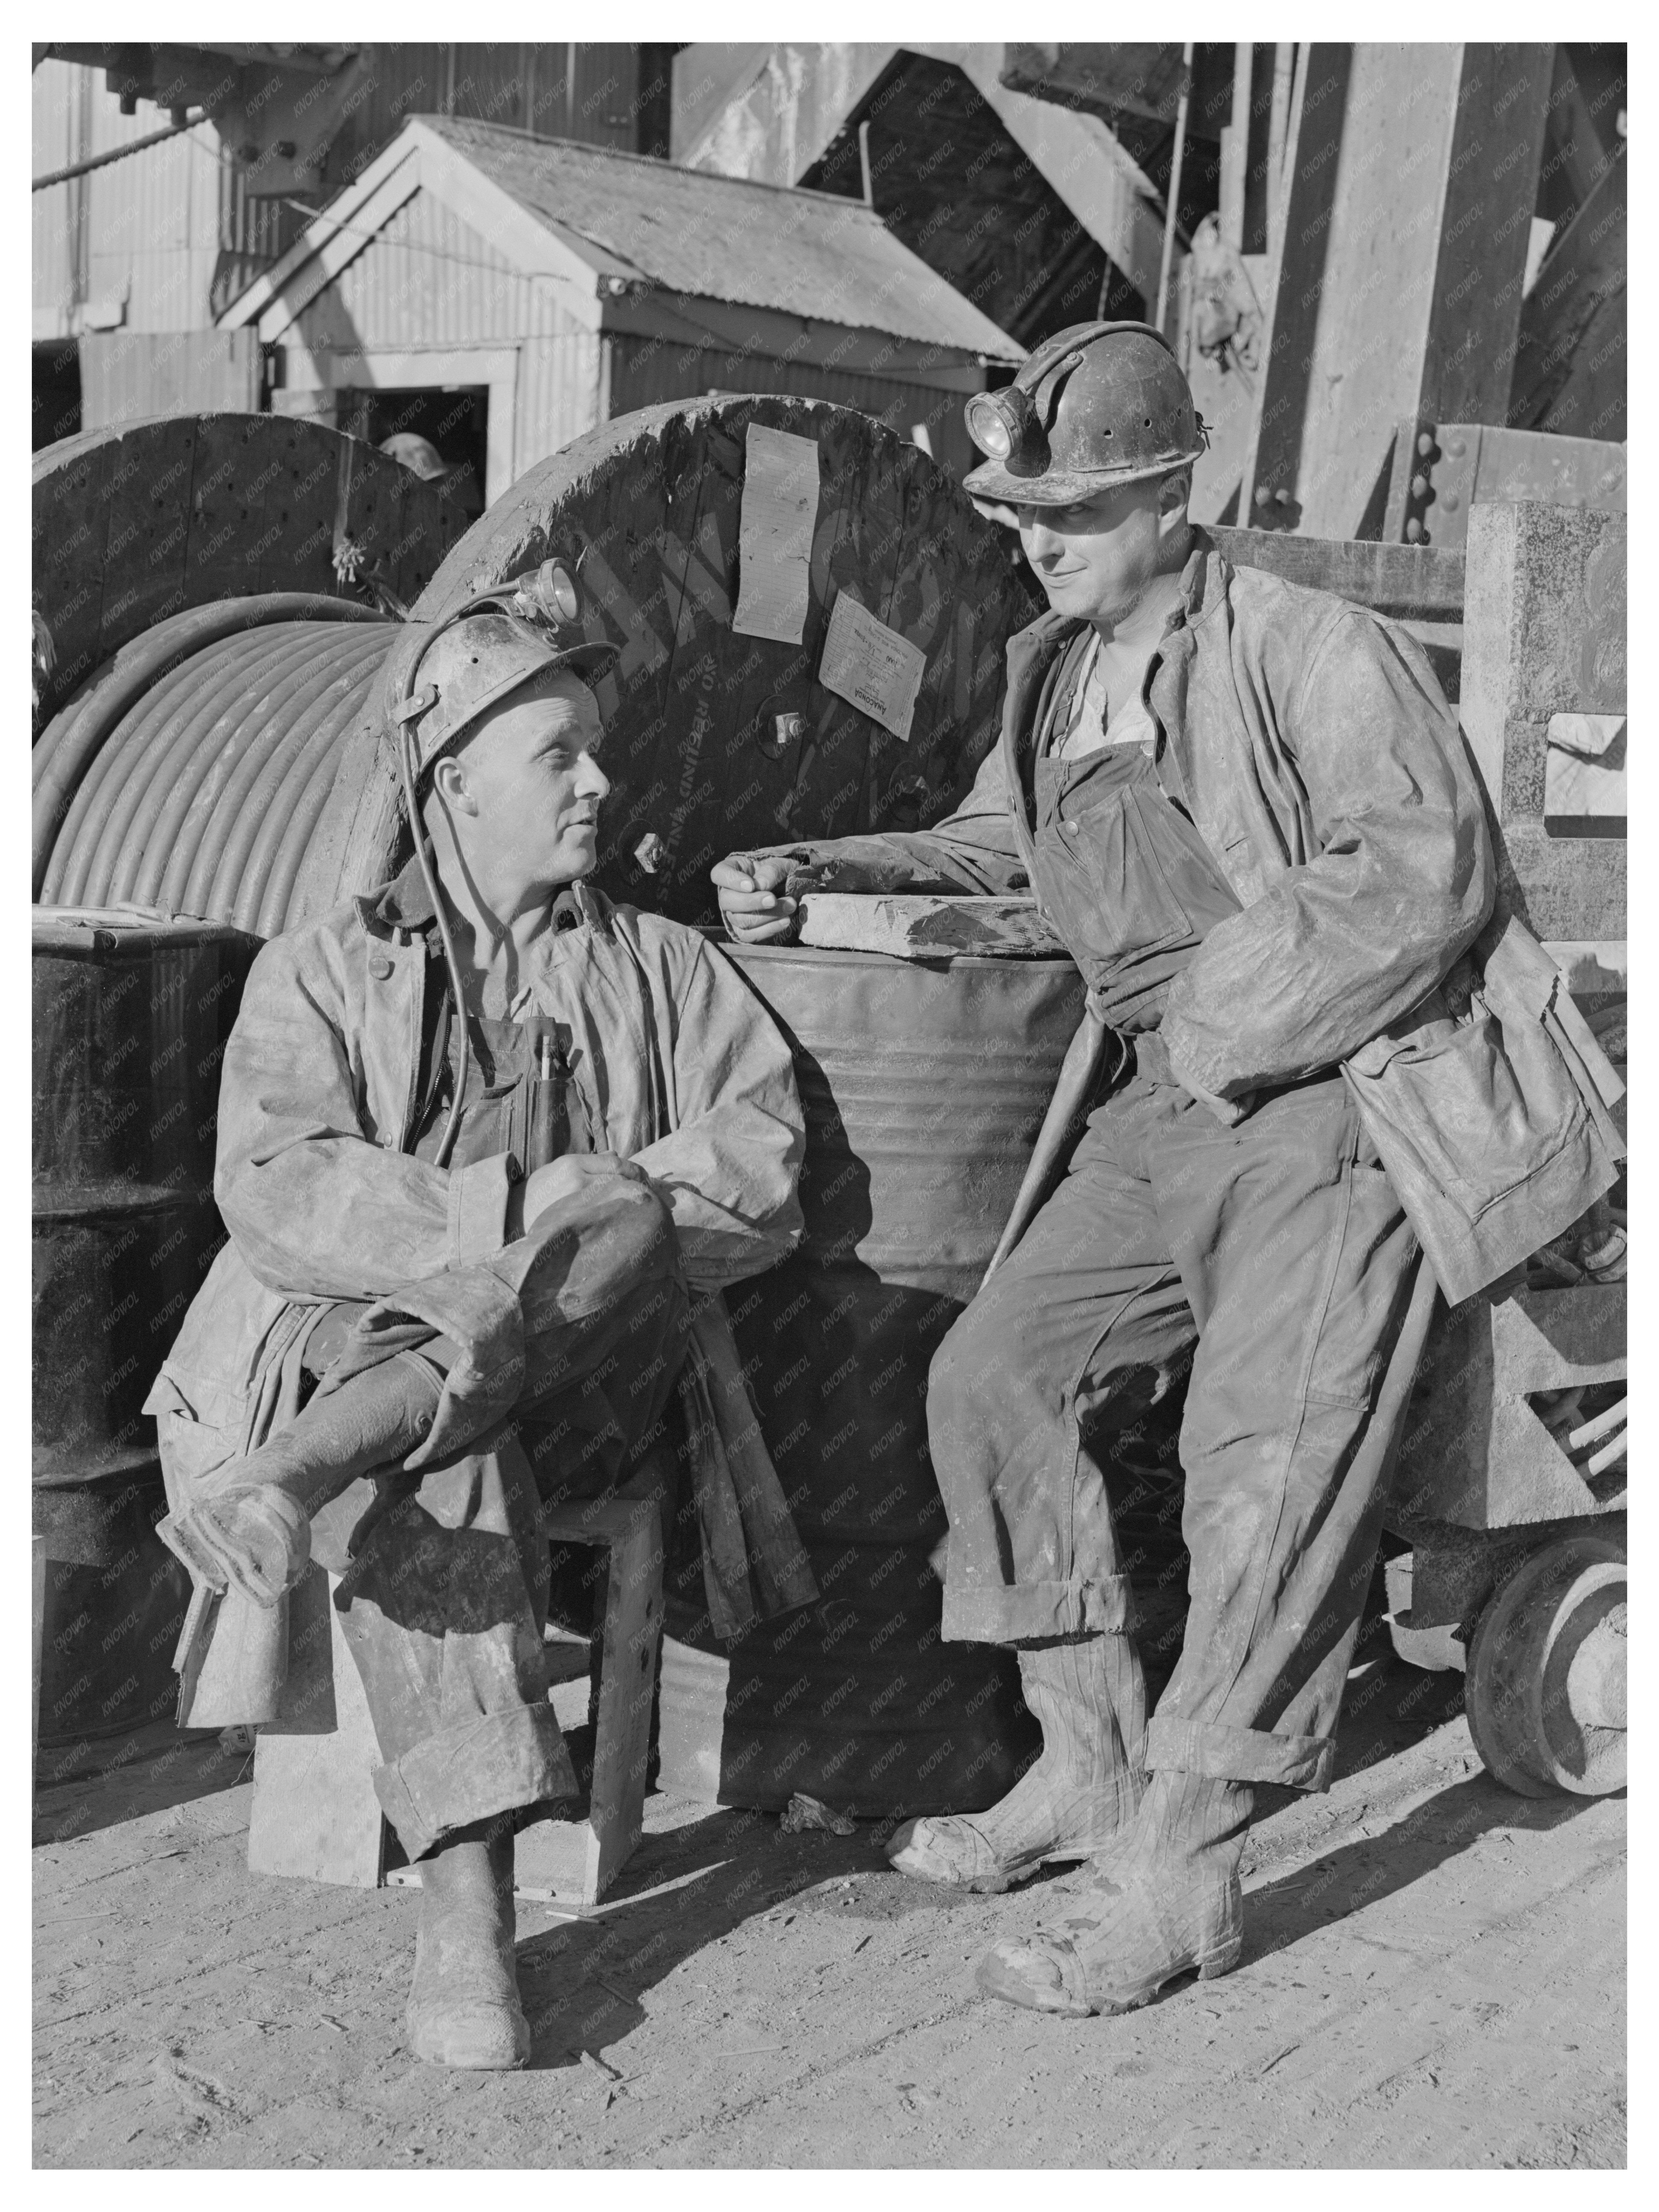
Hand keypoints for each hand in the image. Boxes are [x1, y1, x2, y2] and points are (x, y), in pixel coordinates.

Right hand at [519, 1152, 647, 1234]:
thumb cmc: (538, 1194)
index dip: (635, 1171)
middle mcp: (577, 1179)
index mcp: (571, 1164)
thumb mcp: (557, 1170)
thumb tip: (614, 1155)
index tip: (645, 1177)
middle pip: (621, 1180)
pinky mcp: (578, 1219)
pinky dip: (621, 1213)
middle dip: (639, 1185)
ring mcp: (578, 1201)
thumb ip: (587, 1163)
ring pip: (617, 1197)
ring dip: (633, 1200)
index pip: (615, 1164)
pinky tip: (628, 1217)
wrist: (513, 1218)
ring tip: (643, 1205)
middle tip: (652, 1193)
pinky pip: (608, 1214)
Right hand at [711, 853, 800, 942]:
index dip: (733, 881)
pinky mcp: (744, 930)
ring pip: (739, 920)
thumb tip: (762, 886)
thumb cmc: (779, 871)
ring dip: (766, 916)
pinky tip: (785, 920)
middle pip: (727, 901)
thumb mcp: (780, 864)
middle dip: (751, 902)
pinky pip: (750, 935)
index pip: (720, 874)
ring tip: (789, 907)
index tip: (751, 885)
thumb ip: (771, 870)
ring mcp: (734, 913)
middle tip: (773, 900)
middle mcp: (728, 893)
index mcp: (731, 870)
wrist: (788, 888)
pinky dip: (769, 929)